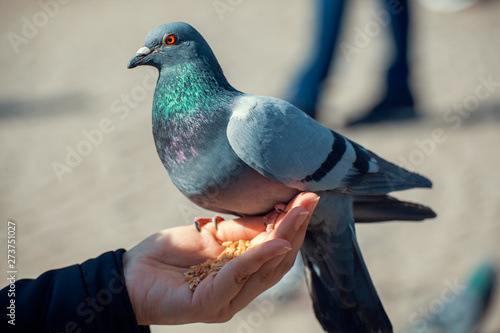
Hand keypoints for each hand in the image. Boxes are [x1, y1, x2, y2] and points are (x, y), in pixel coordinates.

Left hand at [123, 192, 318, 324]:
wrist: (129, 275)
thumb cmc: (168, 255)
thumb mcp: (209, 235)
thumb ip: (240, 229)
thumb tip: (273, 212)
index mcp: (241, 271)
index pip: (275, 248)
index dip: (293, 224)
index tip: (307, 196)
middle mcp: (240, 288)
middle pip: (277, 260)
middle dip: (296, 227)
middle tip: (311, 200)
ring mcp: (226, 299)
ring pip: (264, 269)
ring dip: (284, 238)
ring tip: (299, 213)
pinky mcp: (208, 305)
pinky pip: (237, 277)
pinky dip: (257, 259)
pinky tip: (274, 241)